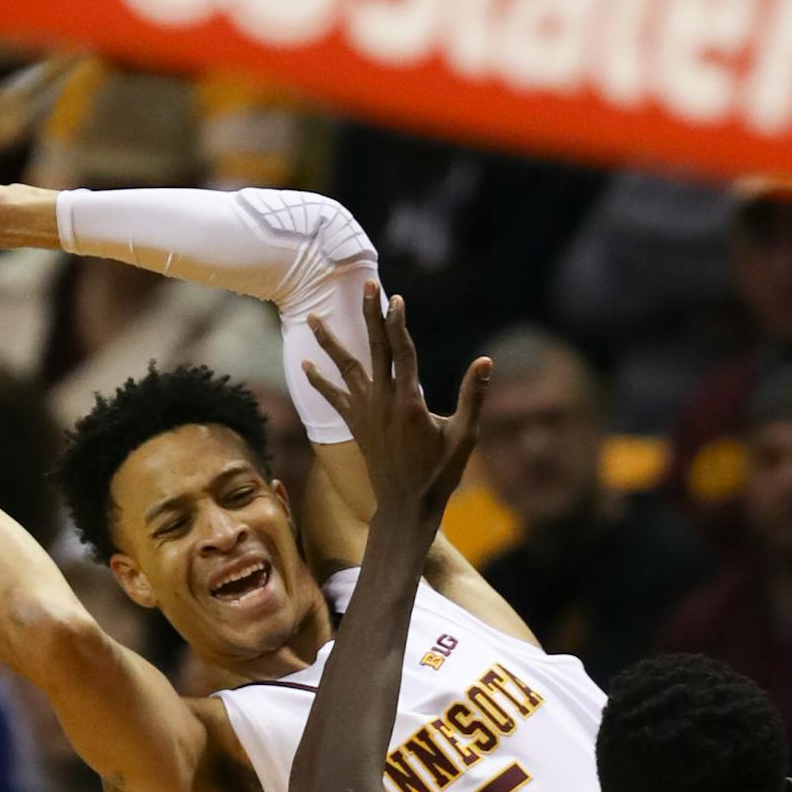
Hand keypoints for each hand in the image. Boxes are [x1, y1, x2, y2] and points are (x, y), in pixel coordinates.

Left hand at [304, 286, 489, 522]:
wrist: (406, 506)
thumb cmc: (440, 473)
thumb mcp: (465, 436)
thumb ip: (473, 397)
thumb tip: (486, 362)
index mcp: (409, 401)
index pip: (402, 351)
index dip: (398, 323)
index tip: (395, 299)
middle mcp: (382, 402)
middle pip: (374, 349)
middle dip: (369, 315)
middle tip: (365, 285)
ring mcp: (365, 413)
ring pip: (345, 369)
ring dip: (329, 342)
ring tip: (312, 318)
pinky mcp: (355, 426)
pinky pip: (334, 398)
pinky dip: (320, 381)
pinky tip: (306, 365)